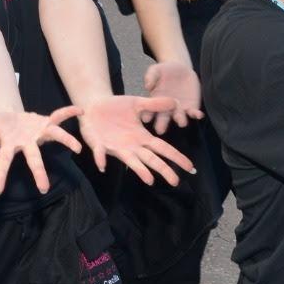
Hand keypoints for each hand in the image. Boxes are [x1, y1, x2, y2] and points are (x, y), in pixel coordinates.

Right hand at [0, 105, 82, 195]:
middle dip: (38, 172)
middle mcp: (27, 143)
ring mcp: (38, 134)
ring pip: (53, 137)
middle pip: (33, 159)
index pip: (2, 162)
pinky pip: (58, 117)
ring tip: (77, 148)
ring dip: (66, 140)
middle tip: (43, 188)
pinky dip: (68, 112)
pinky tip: (80, 109)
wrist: (8, 116)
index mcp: (10, 146)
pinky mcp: (46, 123)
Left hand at [77, 95, 195, 185]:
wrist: (93, 105)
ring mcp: (115, 147)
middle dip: (163, 169)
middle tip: (175, 182)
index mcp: (141, 137)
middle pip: (150, 159)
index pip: (162, 148)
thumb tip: (175, 101)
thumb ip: (155, 104)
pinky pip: (100, 153)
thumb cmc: (116, 107)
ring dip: (139, 170)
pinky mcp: (98, 144)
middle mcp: (131, 146)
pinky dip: (101, 159)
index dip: (175, 157)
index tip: (190, 167)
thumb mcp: (138, 103)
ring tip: (150, 180)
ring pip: (130, 161)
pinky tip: (103, 166)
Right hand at [141, 61, 204, 134]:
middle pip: (163, 118)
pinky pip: (193, 112)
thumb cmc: (164, 71)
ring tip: (181, 122)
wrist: (181, 69)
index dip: (147, 114)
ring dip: (180, 120)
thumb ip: (150, 76)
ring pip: (179, 117)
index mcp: (155, 101)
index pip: (150, 110)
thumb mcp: (156, 70)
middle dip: (162, 124)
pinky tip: (199, 115)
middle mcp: (167, 109)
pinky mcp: (191, 107)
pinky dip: (196, 114)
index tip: (145, 119)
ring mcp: (179, 109)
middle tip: (160, 130)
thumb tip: (147, 86)